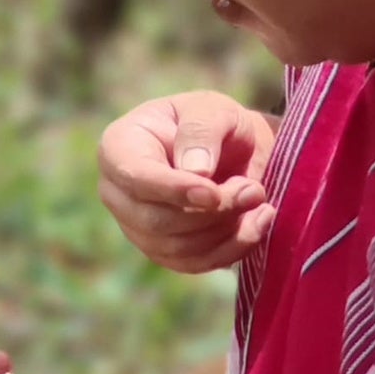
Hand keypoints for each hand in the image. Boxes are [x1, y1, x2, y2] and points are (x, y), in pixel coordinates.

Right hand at [98, 91, 278, 272]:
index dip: (173, 190)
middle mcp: (116, 192)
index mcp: (118, 147)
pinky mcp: (162, 251)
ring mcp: (135, 226)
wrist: (234, 150)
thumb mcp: (213, 109)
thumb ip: (201, 131)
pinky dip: (231, 249)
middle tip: (253, 190)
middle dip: (211, 212)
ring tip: (257, 198)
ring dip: (225, 229)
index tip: (215, 193)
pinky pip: (192, 264)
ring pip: (175, 247)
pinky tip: (257, 224)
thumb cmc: (216, 122)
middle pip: (154, 220)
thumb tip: (196, 170)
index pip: (134, 177)